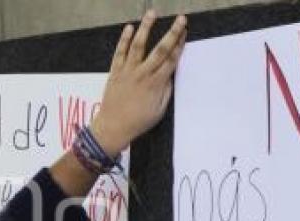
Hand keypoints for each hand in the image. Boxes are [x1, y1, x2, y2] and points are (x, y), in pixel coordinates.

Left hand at [90, 10, 187, 156]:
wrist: (113, 126)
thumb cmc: (139, 122)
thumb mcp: (159, 110)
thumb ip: (166, 91)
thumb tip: (171, 75)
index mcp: (156, 84)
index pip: (172, 60)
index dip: (180, 45)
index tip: (186, 33)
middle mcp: (143, 74)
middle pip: (161, 49)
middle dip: (172, 33)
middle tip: (181, 19)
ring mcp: (128, 71)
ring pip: (139, 45)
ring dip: (146, 28)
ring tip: (152, 13)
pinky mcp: (115, 71)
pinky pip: (120, 52)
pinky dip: (124, 39)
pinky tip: (129, 27)